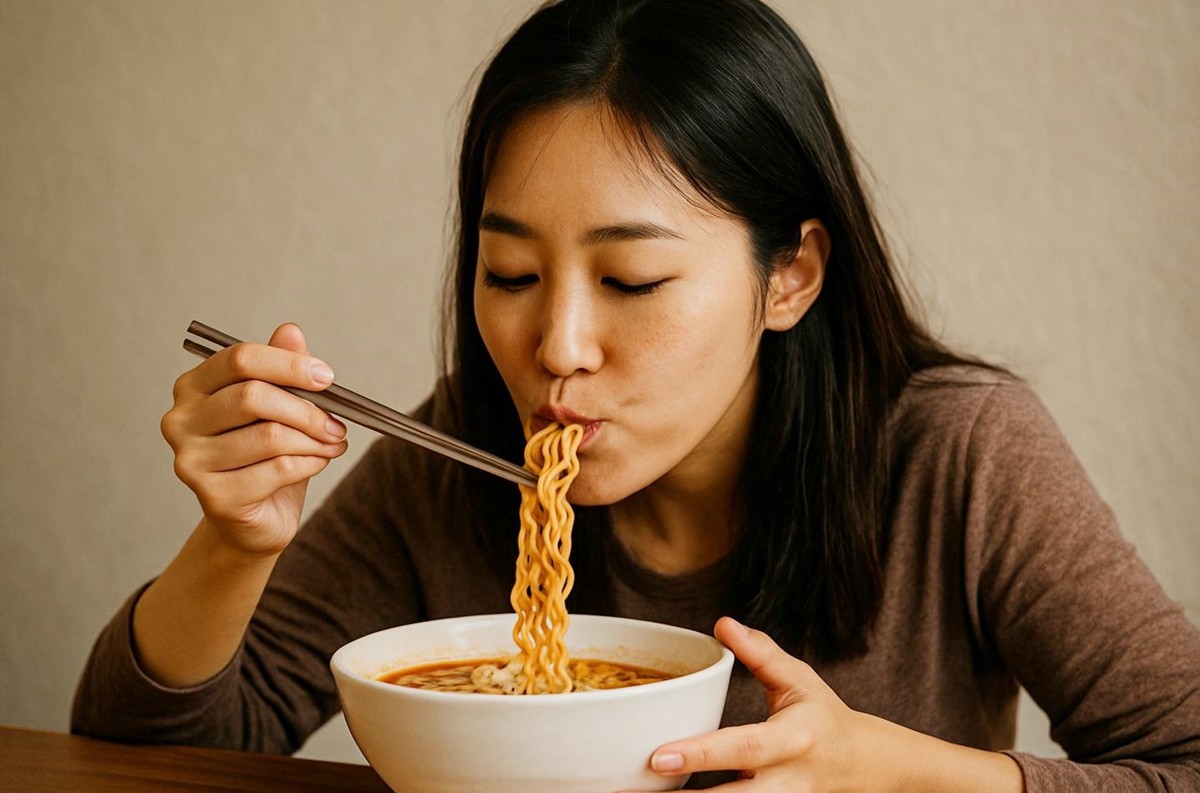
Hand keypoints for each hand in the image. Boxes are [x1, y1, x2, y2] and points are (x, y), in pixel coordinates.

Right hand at [160, 322, 348, 555]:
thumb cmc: (265, 458)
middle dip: (307, 409)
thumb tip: (290, 331)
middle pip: (253, 396)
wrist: (253, 519)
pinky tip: (318, 463)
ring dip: (314, 440)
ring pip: (270, 436)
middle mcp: (181, 420)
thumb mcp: (279, 407)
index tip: (327, 378)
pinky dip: (309, 463)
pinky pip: (277, 469)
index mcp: (193, 387)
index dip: (289, 364)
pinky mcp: (213, 496)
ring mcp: (191, 460)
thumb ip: (282, 369)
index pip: (240, 359)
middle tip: (336, 422)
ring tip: (331, 443)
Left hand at [627, 618, 1023, 792]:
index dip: (701, 754)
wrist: (863, 765)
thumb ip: (759, 653)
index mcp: (794, 740)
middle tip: (636, 790)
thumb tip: (722, 624)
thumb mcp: (798, 679)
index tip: (658, 756)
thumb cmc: (823, 717)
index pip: (743, 748)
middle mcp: (788, 781)